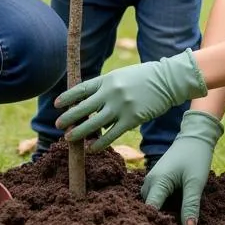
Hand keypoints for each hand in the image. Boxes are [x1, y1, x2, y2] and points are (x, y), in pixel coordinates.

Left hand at [54, 49, 207, 149]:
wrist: (168, 80)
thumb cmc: (145, 77)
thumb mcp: (122, 76)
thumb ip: (107, 87)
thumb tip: (90, 103)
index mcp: (107, 79)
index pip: (82, 89)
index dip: (67, 97)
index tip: (57, 104)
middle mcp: (111, 92)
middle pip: (84, 108)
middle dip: (69, 117)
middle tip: (58, 125)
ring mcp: (121, 106)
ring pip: (94, 123)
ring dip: (80, 132)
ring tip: (69, 139)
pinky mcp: (132, 119)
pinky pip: (111, 134)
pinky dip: (100, 143)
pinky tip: (92, 148)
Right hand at [141, 110, 223, 224]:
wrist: (194, 137)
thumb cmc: (196, 157)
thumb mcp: (196, 183)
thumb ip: (191, 205)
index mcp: (158, 182)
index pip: (151, 210)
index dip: (157, 224)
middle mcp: (149, 181)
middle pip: (149, 208)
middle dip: (158, 220)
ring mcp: (151, 179)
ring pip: (151, 202)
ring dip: (160, 212)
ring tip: (173, 224)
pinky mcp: (156, 179)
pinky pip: (155, 196)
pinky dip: (162, 204)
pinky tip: (173, 211)